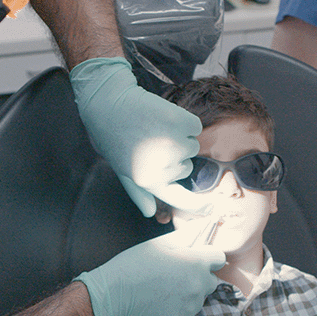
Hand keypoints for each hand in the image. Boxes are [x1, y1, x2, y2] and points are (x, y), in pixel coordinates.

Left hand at [70, 57, 210, 216]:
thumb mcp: (121, 169)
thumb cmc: (111, 136)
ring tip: (154, 127)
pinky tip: (164, 116)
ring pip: (192, 146)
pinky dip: (185, 121)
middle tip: (150, 142)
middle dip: (174, 155)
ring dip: (179, 136)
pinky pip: (195, 127)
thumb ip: (138, 192)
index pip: (179, 199)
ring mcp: (173, 144)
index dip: (197, 205)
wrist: (106, 102)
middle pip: (187, 166)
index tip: (210, 207)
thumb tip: (150, 213)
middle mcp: (163, 167)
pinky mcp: (180, 123)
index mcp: (148, 181)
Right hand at [76, 228, 224, 315]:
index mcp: (196, 263)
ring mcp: (190, 309)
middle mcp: (198, 287)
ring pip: (196, 301)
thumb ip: (186, 236)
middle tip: (172, 278)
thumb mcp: (159, 244)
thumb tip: (202, 228)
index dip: (207, 258)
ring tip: (159, 293)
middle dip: (197, 278)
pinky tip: (155, 308)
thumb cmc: (133, 265)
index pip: (218, 258)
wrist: (112, 296)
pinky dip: (174, 314)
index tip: (195, 259)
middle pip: (210, 282)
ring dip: (185, 297)